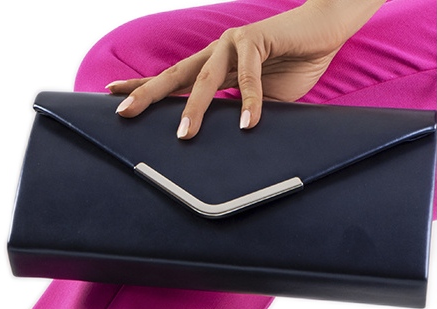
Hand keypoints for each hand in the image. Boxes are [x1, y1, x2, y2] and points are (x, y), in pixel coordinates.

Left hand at [108, 0, 384, 138]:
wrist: (325, 31)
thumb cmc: (291, 65)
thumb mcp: (258, 101)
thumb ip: (238, 116)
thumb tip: (225, 149)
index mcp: (211, 65)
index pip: (170, 78)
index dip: (141, 86)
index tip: (111, 96)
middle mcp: (215, 51)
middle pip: (173, 76)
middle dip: (147, 95)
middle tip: (123, 113)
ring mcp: (233, 43)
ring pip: (205, 80)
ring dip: (194, 109)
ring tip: (185, 136)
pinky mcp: (256, 40)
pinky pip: (249, 77)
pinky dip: (250, 102)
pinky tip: (247, 124)